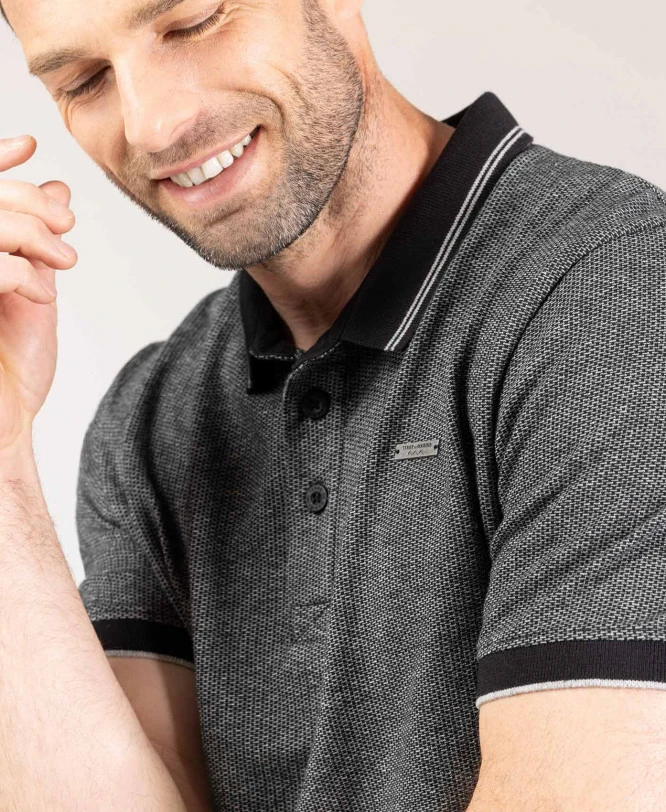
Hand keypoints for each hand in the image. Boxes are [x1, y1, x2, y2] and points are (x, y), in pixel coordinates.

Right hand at [0, 134, 77, 449]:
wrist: (3, 431)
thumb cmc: (11, 373)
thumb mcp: (32, 296)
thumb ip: (37, 244)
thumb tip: (57, 188)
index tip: (28, 146)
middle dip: (24, 201)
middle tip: (67, 224)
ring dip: (28, 231)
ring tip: (64, 260)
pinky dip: (18, 271)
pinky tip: (42, 294)